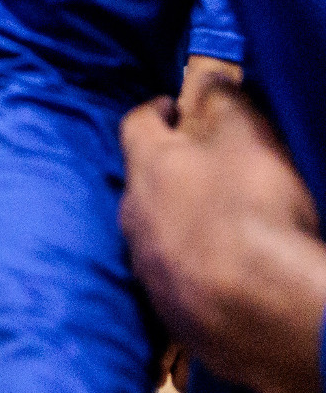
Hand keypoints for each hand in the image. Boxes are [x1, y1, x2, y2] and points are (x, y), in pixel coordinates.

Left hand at [121, 75, 325, 392]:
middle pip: (142, 184)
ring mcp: (147, 269)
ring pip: (155, 236)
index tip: (175, 108)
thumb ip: (224, 100)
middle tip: (207, 170)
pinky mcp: (170, 313)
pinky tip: (227, 278)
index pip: (136, 124)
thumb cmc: (252, 210)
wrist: (260, 310)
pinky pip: (177, 283)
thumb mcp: (247, 137)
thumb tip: (209, 79)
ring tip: (220, 230)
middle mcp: (133, 218)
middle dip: (169, 173)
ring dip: (179, 227)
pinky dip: (195, 273)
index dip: (157, 111)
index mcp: (147, 168)